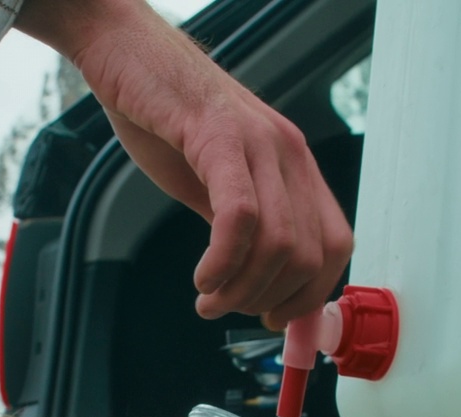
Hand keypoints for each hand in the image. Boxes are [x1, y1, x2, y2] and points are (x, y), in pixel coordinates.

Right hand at [15, 0, 353, 329]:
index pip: (333, 245)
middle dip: (268, 300)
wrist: (127, 53)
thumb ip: (238, 226)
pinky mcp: (219, 138)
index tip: (272, 318)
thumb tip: (252, 281)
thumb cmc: (164, 114)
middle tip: (225, 308)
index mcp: (293, 165)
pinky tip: (201, 275)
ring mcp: (258, 143)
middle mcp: (288, 153)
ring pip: (279, 243)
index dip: (308, 295)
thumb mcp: (211, 181)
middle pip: (308, 254)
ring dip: (241, 289)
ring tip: (207, 298)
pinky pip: (240, 217)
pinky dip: (223, 262)